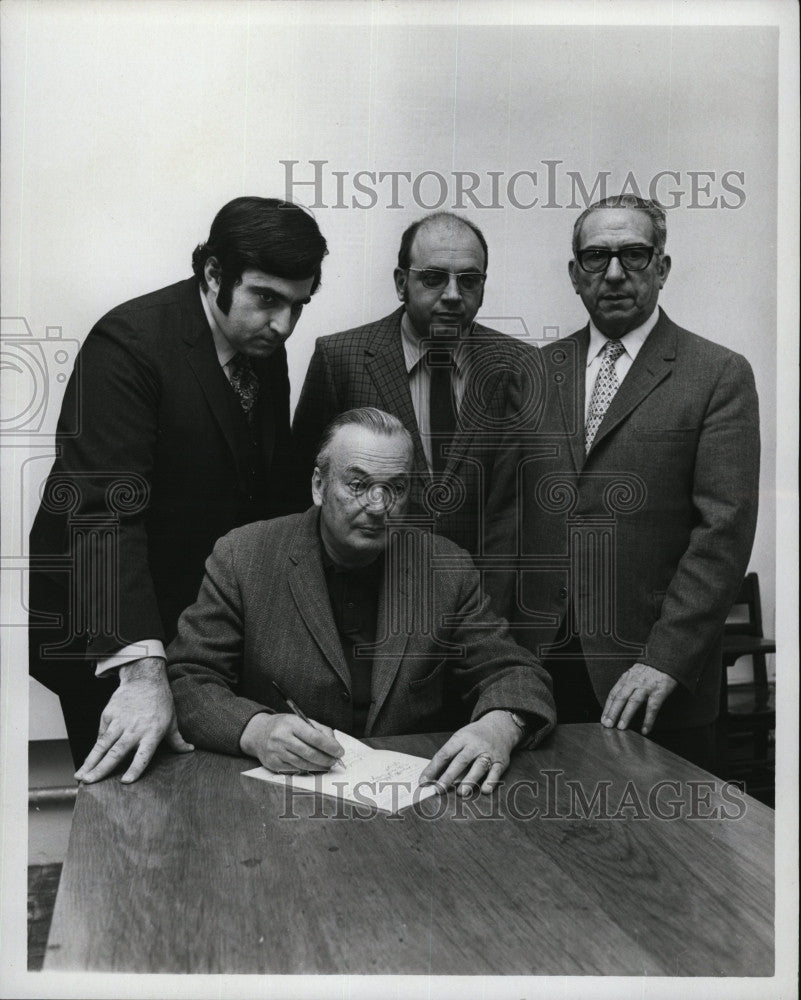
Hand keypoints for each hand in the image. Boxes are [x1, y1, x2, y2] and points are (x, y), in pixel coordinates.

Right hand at [75, 656, 192, 783]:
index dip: (135, 768)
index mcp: (152, 733)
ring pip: (103, 745)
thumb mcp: (172, 721)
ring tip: (81, 776)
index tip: (126, 781)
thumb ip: (177, 740)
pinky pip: (101, 734)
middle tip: (90, 782)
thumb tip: (189, 750)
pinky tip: (88, 761)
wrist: (145, 679)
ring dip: (91, 761)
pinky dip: (94, 748)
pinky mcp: (109, 714)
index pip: (144, 755)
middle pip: (117, 752)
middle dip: (102, 769)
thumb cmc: (161, 702)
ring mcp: (120, 721)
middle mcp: (135, 729)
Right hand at [240, 713, 343, 772]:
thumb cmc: (285, 726)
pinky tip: (313, 767)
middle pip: (309, 753)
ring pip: (302, 764)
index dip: (330, 746)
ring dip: (318, 767)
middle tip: (335, 761)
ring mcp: (276, 752)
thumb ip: (319, 730)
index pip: (314, 737)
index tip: (340, 751)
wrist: (258, 733)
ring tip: (327, 765)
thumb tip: (334, 745)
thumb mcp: (301, 720)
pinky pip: (294, 770)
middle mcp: (281, 737)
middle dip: (326, 759)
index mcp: (291, 723)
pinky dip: (306, 770)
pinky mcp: (273, 764)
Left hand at [419, 710, 520, 795]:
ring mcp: (489, 753)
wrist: (500, 726)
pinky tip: (484, 790)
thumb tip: (434, 778)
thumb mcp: (460, 739)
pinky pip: (496, 772)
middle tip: (439, 789)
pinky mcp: (501, 762)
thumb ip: (449, 756)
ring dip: (470, 780)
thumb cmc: (474, 737)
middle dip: (449, 776)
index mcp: (461, 738)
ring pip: (479, 766)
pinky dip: (490, 782)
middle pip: (461, 761)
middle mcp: (475, 745)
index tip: (423, 781)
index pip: (444, 754)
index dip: (433, 768)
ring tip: (460, 792)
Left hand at [601, 662, 678, 734]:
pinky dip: (648, 720)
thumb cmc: (650, 668)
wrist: (667, 659)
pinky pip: (652, 707)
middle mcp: (634, 682)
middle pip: (620, 697)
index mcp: (627, 678)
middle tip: (608, 724)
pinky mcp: (659, 691)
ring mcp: (646, 686)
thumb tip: (617, 699)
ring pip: (633, 702)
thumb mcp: (634, 672)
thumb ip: (626, 684)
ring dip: (626, 715)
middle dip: (613, 712)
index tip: (603, 718)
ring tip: (621, 727)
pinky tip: (645, 729)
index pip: (614, 693)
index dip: (608, 707)